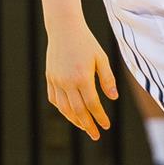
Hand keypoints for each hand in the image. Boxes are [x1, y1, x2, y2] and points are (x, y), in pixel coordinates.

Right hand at [44, 24, 117, 140]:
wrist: (64, 29)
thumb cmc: (86, 43)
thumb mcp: (101, 58)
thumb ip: (107, 79)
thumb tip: (113, 98)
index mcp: (82, 77)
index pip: (92, 104)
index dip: (100, 117)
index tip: (106, 126)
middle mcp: (67, 82)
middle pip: (78, 111)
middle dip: (88, 125)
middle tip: (96, 135)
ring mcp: (56, 80)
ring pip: (64, 108)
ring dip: (74, 120)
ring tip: (84, 127)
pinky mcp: (49, 78)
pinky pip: (54, 99)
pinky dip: (62, 109)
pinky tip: (70, 113)